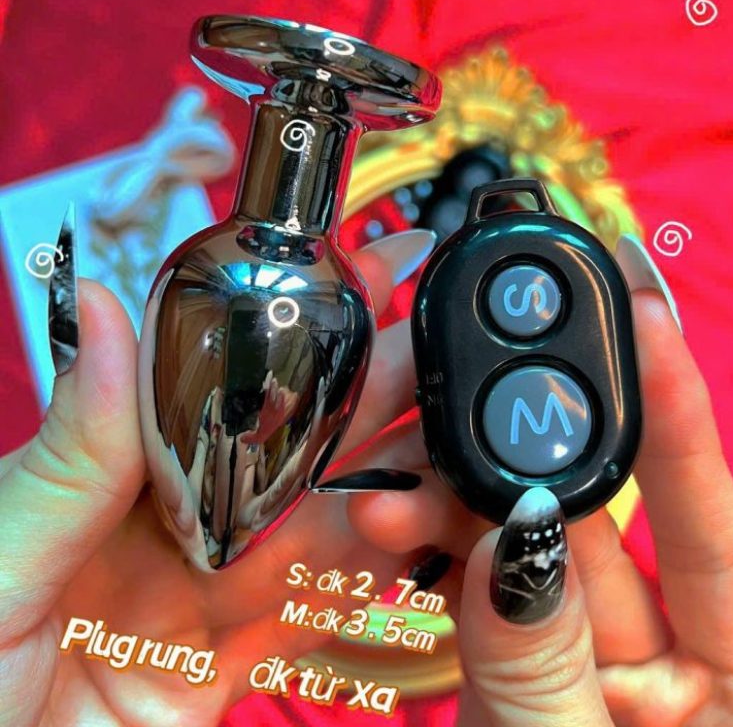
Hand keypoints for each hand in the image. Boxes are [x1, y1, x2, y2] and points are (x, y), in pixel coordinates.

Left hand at [0, 233, 431, 726]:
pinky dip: (369, 584)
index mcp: (109, 471)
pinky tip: (422, 541)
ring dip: (388, 488)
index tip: (360, 270)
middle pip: (289, 446)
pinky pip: (310, 616)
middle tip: (439, 347)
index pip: (216, 379)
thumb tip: (106, 308)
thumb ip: (73, 450)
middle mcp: (168, 521)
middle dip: (368, 391)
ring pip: (318, 525)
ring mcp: (203, 593)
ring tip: (455, 446)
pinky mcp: (226, 665)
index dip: (289, 325)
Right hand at [350, 291, 732, 724]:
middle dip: (528, 460)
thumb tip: (512, 541)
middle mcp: (665, 665)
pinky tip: (395, 529)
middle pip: (597, 526)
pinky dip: (437, 562)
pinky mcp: (517, 681)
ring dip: (458, 513)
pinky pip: (479, 598)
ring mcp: (583, 670)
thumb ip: (544, 674)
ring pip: (522, 555)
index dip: (677, 413)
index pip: (709, 522)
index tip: (646, 316)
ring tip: (392, 491)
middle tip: (471, 393)